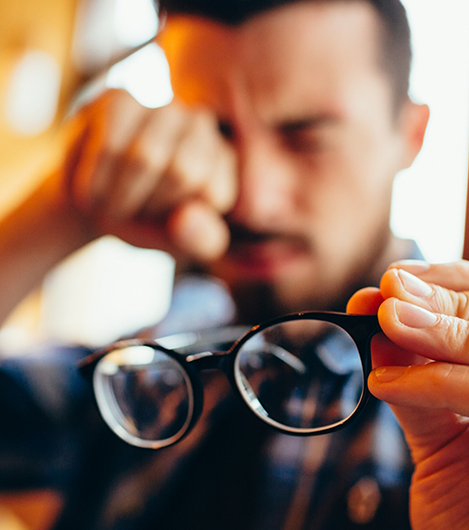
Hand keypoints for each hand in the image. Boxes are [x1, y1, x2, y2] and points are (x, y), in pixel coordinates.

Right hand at [65, 89, 236, 260]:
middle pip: (182, 172)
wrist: (94, 202)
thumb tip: (186, 219)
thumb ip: (201, 240)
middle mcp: (202, 126)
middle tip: (136, 210)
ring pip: (145, 158)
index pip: (214, 192)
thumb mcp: (180, 242)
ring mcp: (161, 106)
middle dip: (149, 205)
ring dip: (120, 197)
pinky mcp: (120, 99)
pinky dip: (95, 182)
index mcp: (225, 161)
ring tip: (115, 202)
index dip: (182, 219)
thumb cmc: (146, 222)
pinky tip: (94, 189)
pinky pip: (109, 147)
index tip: (166, 221)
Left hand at [347, 260, 468, 529]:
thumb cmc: (465, 499)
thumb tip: (377, 329)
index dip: (445, 281)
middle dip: (437, 300)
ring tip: (387, 321)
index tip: (395, 279)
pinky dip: (429, 385)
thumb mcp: (437, 432)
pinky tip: (385, 385)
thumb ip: (414, 382)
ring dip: (435, 330)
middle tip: (388, 294)